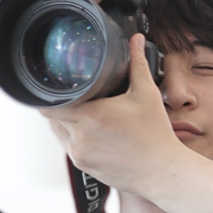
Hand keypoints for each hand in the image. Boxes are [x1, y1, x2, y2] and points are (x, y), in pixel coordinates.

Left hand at [42, 33, 184, 195]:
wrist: (162, 172)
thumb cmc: (156, 136)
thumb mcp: (147, 95)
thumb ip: (137, 64)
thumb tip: (135, 40)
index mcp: (91, 116)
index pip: (50, 103)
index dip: (52, 94)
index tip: (61, 88)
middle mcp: (80, 137)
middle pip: (52, 116)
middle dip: (62, 107)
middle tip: (80, 100)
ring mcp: (80, 154)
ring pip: (59, 133)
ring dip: (67, 123)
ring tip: (89, 118)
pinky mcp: (83, 166)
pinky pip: (70, 148)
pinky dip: (77, 139)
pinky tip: (96, 135)